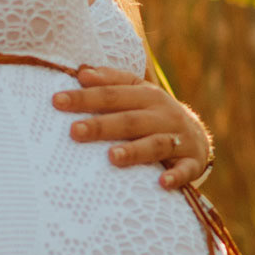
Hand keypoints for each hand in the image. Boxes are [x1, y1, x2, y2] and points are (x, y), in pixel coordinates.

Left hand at [52, 65, 212, 188]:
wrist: (197, 137)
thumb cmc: (153, 114)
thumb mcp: (137, 93)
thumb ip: (111, 82)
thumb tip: (81, 72)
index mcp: (147, 95)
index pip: (112, 94)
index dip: (85, 97)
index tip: (56, 101)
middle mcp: (164, 114)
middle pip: (130, 119)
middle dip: (101, 125)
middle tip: (74, 131)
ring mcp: (180, 138)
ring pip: (156, 144)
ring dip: (134, 151)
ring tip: (111, 157)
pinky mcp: (192, 161)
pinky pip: (185, 170)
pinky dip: (176, 176)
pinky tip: (162, 183)